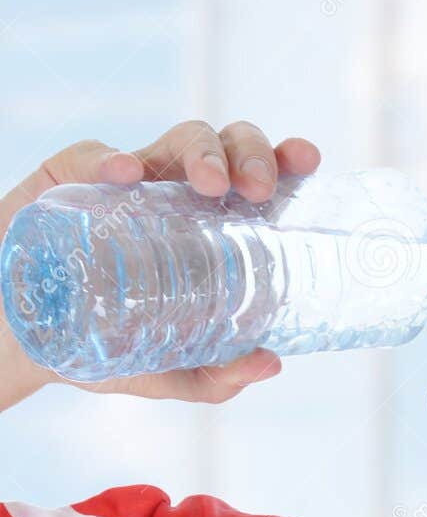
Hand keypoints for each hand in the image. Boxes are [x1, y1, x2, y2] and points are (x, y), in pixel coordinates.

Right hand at [0, 121, 320, 410]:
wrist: (19, 345)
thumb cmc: (98, 346)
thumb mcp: (163, 371)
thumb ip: (214, 377)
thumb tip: (271, 362)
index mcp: (206, 229)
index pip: (251, 182)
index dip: (283, 162)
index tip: (308, 161)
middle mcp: (172, 197)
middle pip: (225, 149)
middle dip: (251, 154)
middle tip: (256, 191)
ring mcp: (123, 184)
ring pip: (175, 139)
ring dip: (202, 151)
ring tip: (211, 185)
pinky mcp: (67, 181)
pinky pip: (92, 156)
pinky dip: (110, 158)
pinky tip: (126, 174)